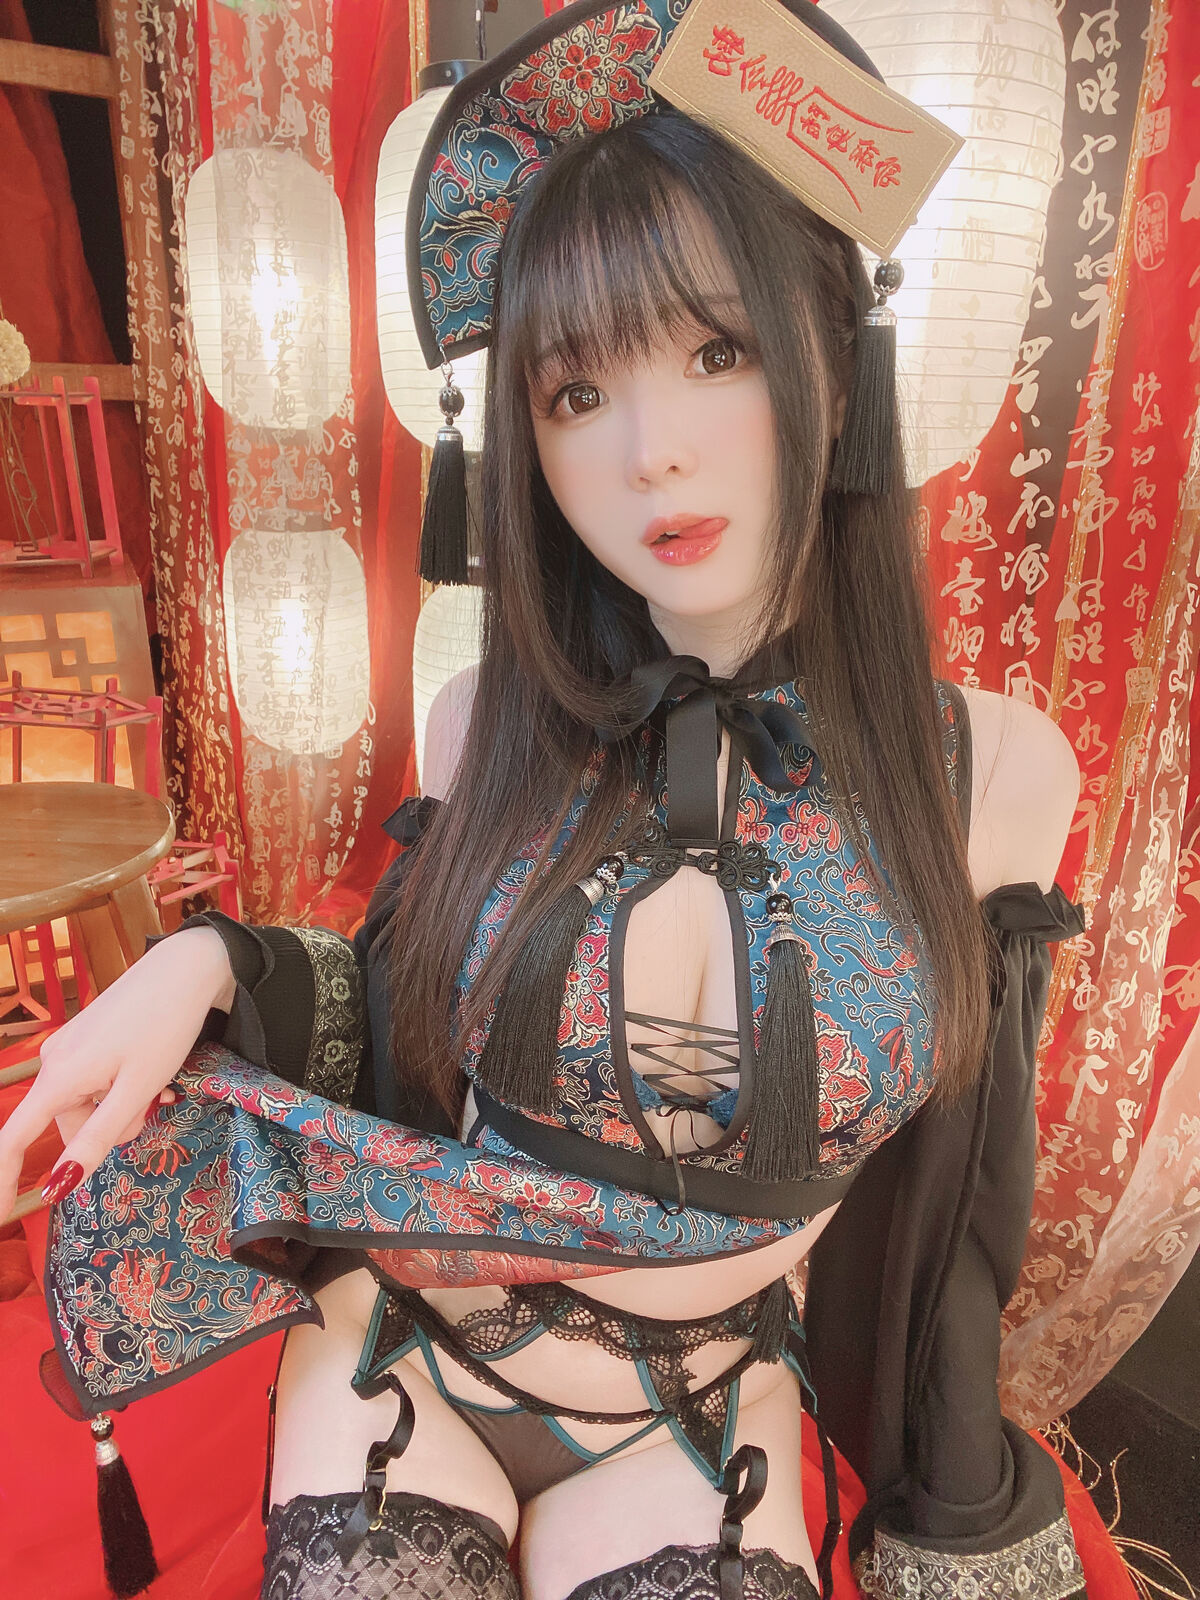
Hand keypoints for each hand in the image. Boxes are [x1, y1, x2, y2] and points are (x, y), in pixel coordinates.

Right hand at [0, 926, 235, 1218]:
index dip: (2, 1179)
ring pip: (90, 1103)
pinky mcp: (87, 1036)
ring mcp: (71, 1046)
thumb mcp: (136, 1090)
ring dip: (123, 1106)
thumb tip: (57, 1185)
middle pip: (71, 1123)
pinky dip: (122, 1087)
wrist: (187, 967)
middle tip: (155, 1107)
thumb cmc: (165, 1027)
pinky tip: (154, 1074)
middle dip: (111, 1128)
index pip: (15, 1139)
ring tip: (162, 1087)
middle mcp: (55, 1060)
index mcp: (58, 1077)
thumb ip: (96, 1139)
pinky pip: (97, 1080)